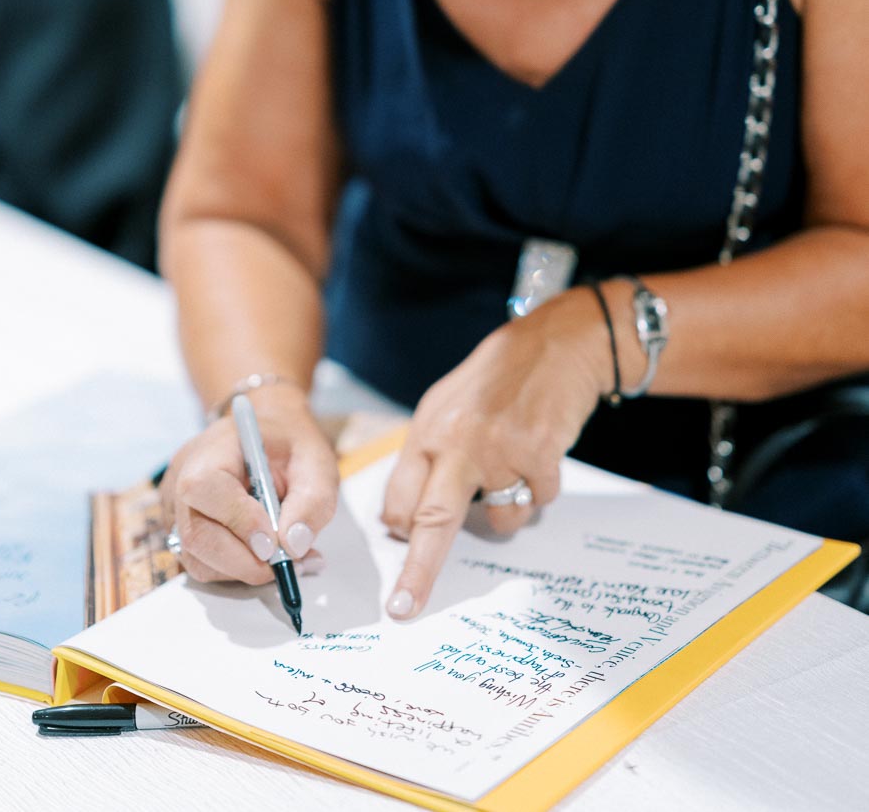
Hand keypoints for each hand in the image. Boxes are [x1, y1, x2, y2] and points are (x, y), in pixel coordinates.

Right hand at [160, 383, 338, 583]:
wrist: (271, 437)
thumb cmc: (291, 445)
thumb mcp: (317, 462)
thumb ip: (312, 501)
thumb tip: (294, 546)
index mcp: (214, 447)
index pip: (205, 486)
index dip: (237, 520)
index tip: (273, 545)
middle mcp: (183, 477)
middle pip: (195, 533)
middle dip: (242, 561)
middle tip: (283, 566)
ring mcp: (176, 505)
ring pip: (195, 558)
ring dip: (240, 570)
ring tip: (280, 560)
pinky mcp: (181, 530)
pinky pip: (200, 562)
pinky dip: (233, 571)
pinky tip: (263, 559)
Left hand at [381, 287, 609, 618]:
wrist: (556, 343)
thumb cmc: (498, 378)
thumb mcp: (447, 406)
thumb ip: (430, 456)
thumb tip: (408, 516)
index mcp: (428, 431)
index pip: (399, 497)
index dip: (399, 534)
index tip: (394, 567)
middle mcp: (457, 442)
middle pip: (431, 521)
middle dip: (417, 572)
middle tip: (403, 608)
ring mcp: (499, 449)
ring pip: (498, 518)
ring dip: (508, 510)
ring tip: (516, 468)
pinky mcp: (539, 455)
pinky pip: (538, 500)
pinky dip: (541, 486)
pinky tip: (540, 452)